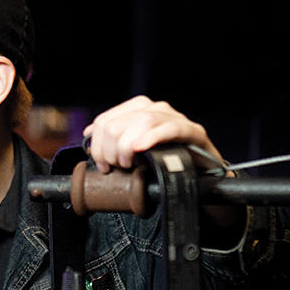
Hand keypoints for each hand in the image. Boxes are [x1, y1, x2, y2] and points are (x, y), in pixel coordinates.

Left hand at [84, 96, 243, 236]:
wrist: (201, 179)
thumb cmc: (165, 165)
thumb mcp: (134, 154)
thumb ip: (114, 142)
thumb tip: (88, 133)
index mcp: (139, 111)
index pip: (106, 119)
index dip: (98, 144)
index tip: (102, 165)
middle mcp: (157, 109)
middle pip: (121, 122)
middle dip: (112, 148)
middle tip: (118, 167)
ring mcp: (176, 119)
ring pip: (143, 121)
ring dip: (128, 145)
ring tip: (127, 163)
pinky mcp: (194, 132)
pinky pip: (172, 128)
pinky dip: (153, 136)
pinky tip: (141, 147)